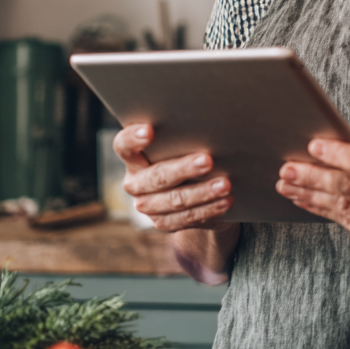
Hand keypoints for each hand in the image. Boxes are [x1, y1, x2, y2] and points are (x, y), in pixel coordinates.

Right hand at [115, 123, 233, 232]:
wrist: (191, 189)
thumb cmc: (185, 154)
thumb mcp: (179, 145)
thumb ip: (183, 137)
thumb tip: (211, 126)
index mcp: (133, 158)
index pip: (124, 146)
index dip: (133, 138)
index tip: (149, 129)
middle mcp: (135, 183)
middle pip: (157, 176)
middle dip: (184, 168)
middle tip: (208, 161)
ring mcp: (148, 206)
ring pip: (175, 200)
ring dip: (203, 193)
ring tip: (225, 185)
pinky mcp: (163, 222)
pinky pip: (187, 218)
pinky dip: (209, 209)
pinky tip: (225, 201)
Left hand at [275, 125, 349, 256]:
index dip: (341, 155)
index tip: (315, 143)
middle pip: (349, 190)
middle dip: (313, 177)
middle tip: (287, 168)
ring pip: (341, 209)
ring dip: (310, 196)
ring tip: (285, 184)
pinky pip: (346, 224)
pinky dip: (323, 211)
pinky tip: (305, 200)